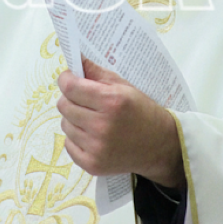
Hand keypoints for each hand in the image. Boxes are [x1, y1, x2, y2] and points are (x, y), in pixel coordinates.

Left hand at [56, 57, 185, 187]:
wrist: (159, 146)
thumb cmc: (141, 112)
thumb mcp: (124, 86)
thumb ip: (97, 72)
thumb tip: (75, 59)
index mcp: (111, 102)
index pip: (70, 87)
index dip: (66, 79)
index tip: (69, 78)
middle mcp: (102, 126)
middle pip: (63, 105)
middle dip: (71, 99)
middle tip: (85, 100)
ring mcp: (96, 148)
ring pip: (65, 124)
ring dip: (74, 119)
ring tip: (93, 119)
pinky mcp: (92, 164)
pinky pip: (68, 144)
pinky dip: (76, 138)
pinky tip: (92, 136)